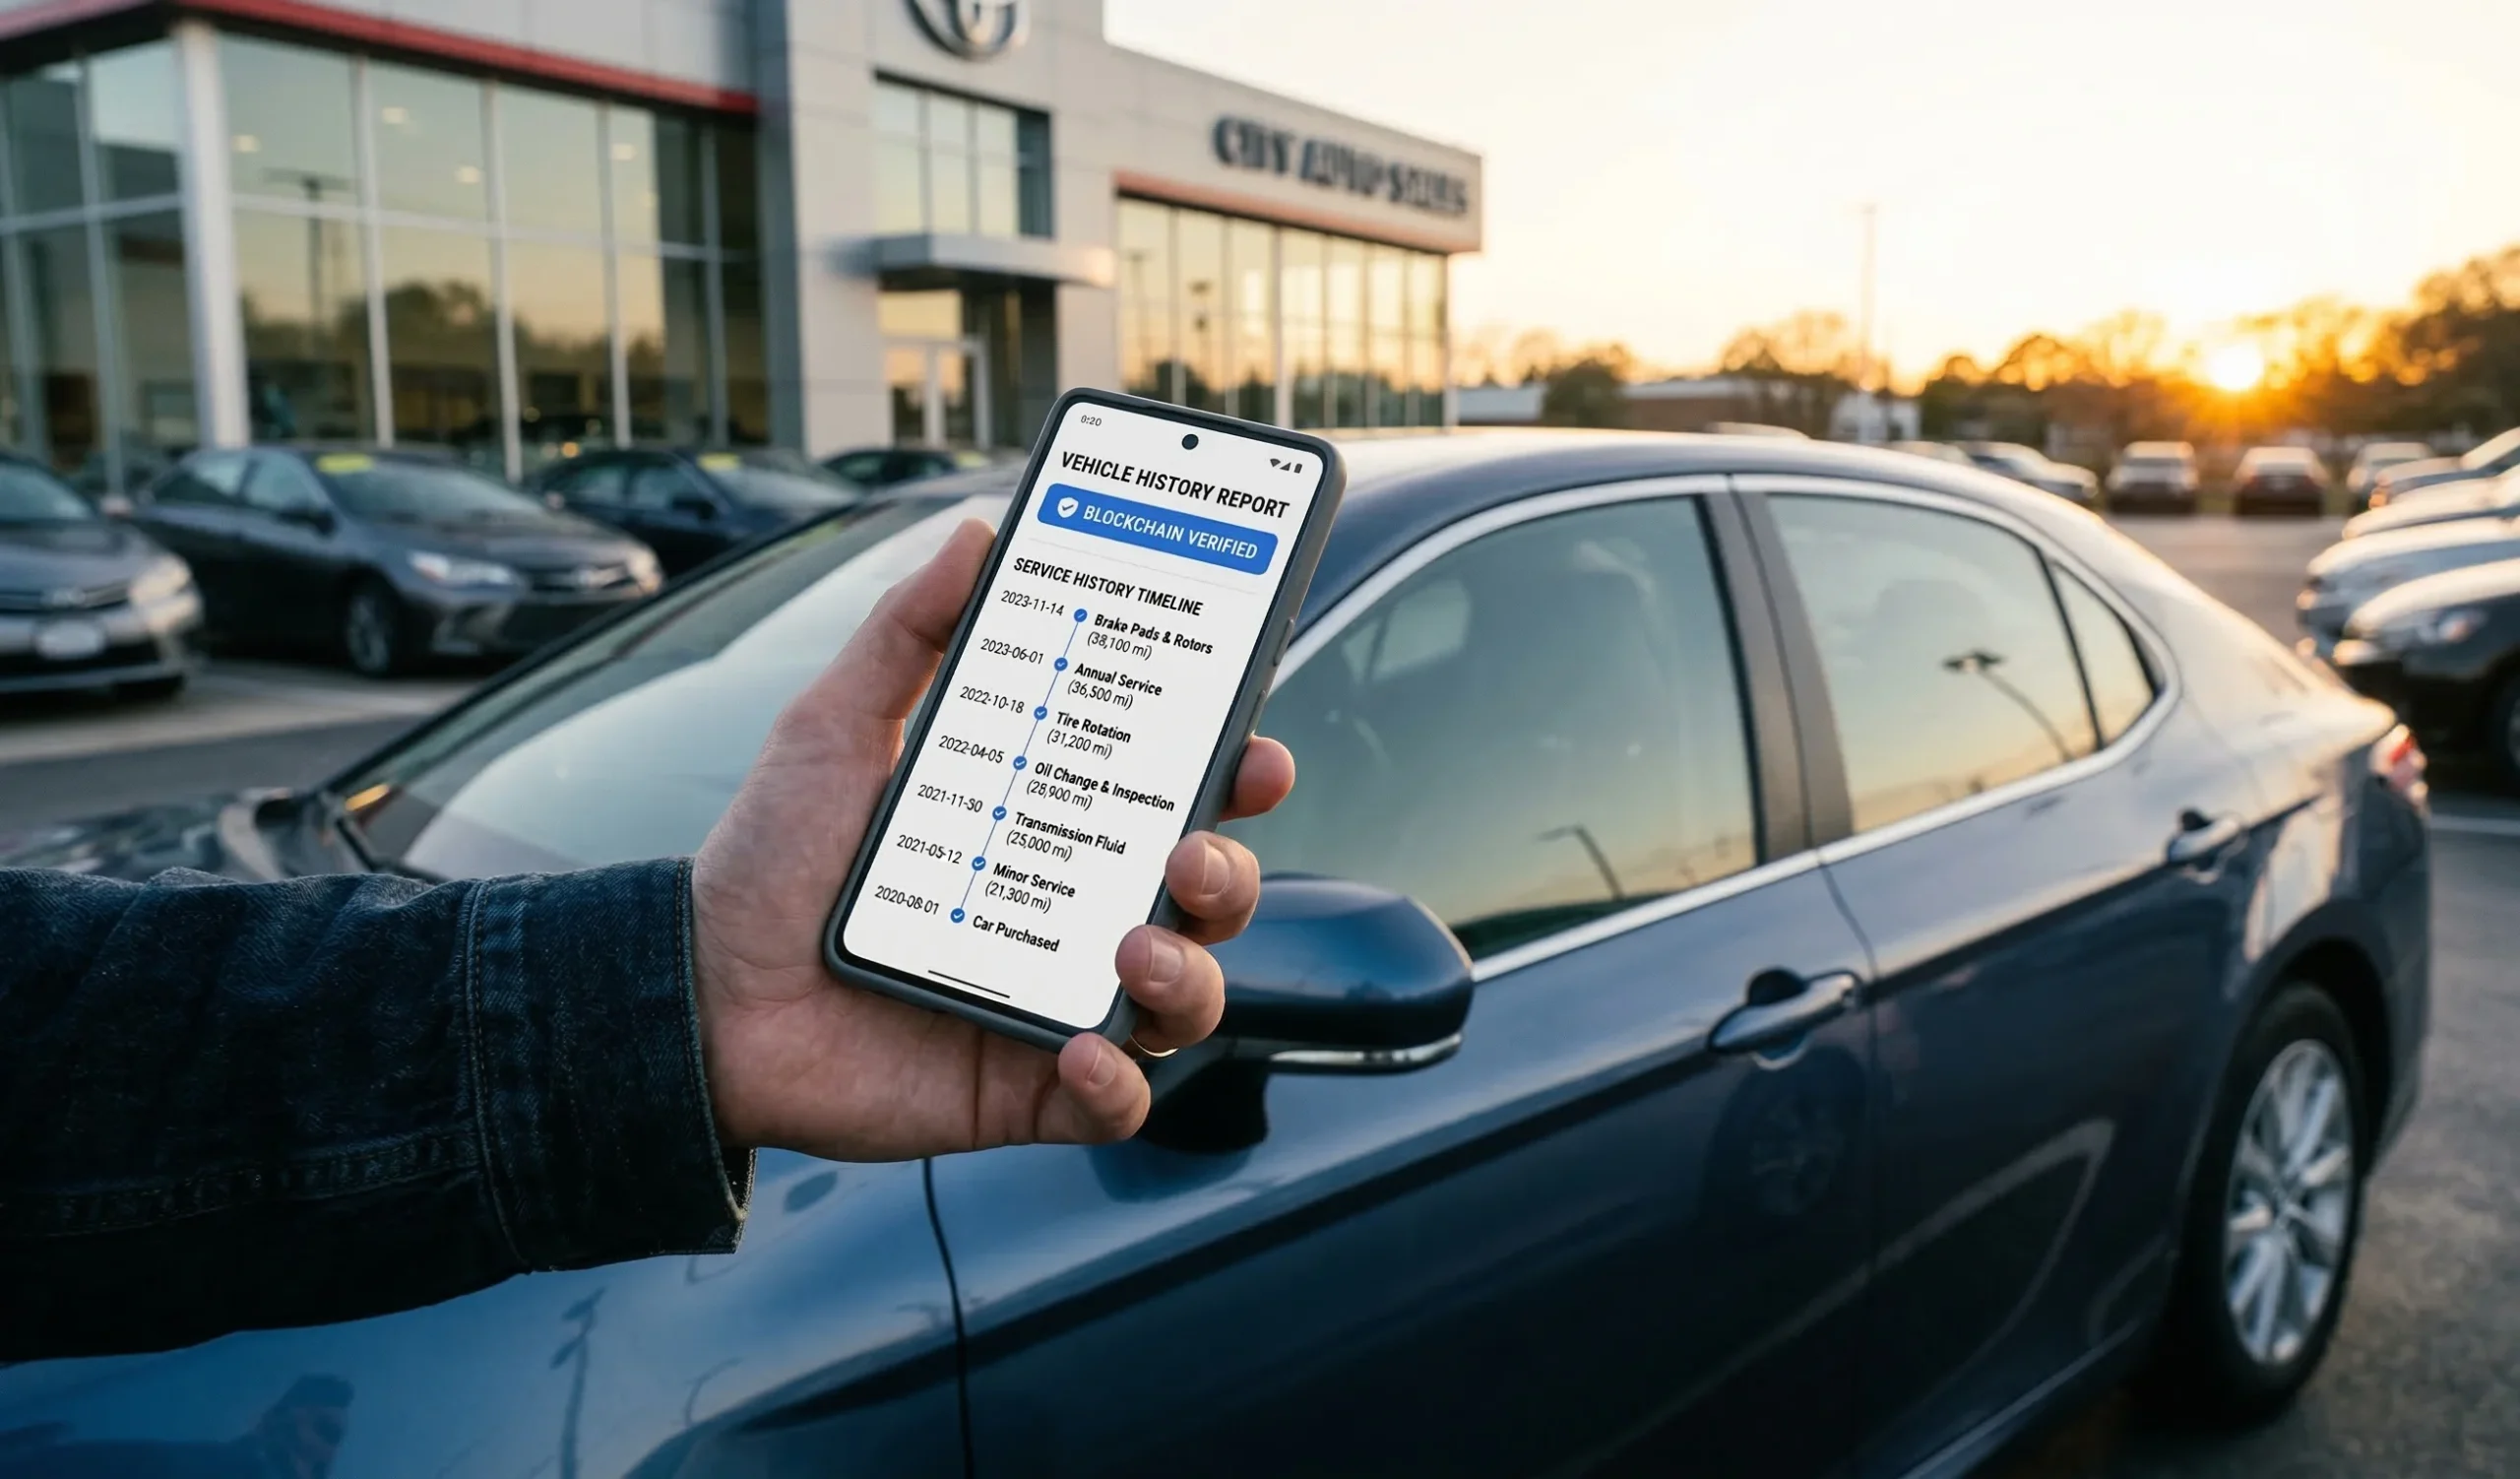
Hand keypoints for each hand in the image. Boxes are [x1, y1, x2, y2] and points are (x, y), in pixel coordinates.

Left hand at [690, 519, 1294, 1158]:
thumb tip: (976, 533)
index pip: (1174, 793)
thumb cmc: (771, 860)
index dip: (1234, 773)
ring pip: (1185, 996)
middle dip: (1229, 870)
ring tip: (1135, 947)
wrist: (696, 995)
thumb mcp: (834, 725)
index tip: (1252, 745)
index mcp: (1049, 824)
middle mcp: (1071, 912)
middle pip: (1204, 894)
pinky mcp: (1025, 1090)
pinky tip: (1083, 1047)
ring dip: (1190, 972)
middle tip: (1191, 849)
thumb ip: (907, 631)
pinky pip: (1113, 1101)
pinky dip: (1119, 1081)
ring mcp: (1057, 1002)